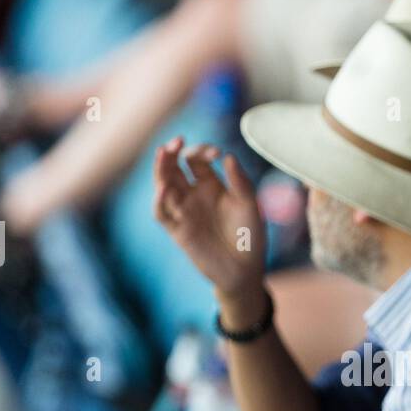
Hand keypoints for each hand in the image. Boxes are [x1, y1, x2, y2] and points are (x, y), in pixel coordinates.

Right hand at [152, 137, 264, 299]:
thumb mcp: (250, 205)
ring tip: (163, 153)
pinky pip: (162, 213)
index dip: (202, 151)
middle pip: (173, 167)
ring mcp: (183, 211)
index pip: (196, 159)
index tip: (217, 154)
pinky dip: (159, 200)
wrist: (245, 269)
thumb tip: (228, 156)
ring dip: (160, 169)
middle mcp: (193, 195)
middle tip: (177, 141)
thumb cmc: (250, 236)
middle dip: (172, 152)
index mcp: (211, 184)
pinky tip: (164, 188)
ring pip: (163, 185)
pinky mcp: (177, 230)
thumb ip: (240, 182)